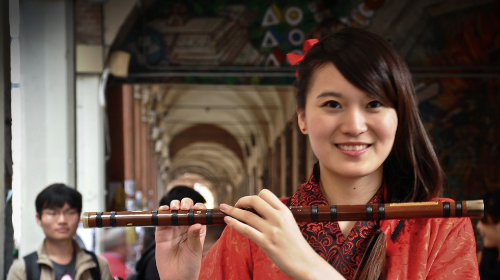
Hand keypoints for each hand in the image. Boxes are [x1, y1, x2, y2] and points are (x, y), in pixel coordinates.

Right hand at [155, 198, 206, 279]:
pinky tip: (165, 209)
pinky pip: (161, 219)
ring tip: (175, 208)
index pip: (199, 212)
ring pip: (173, 210)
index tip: (197, 208)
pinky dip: (162, 212)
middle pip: (186, 208)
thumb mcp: (195, 250)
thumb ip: (194, 236)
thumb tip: (197, 223)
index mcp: (197, 228)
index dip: (198, 207)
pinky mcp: (161, 232)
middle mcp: (185, 225)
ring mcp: (173, 227)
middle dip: (186, 203)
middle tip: (185, 207)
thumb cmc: (190, 264)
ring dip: (174, 204)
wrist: (176, 277)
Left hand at [220, 189, 344, 279]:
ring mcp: (272, 230)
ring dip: (232, 210)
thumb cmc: (296, 245)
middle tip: (235, 205)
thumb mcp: (290, 224)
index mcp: (285, 211)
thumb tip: (260, 210)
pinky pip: (246, 230)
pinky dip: (234, 223)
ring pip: (247, 215)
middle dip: (241, 200)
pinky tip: (227, 220)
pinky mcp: (266, 243)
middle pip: (254, 200)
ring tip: (223, 208)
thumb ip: (276, 216)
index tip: (248, 203)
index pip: (265, 193)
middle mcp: (278, 218)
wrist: (305, 263)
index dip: (254, 196)